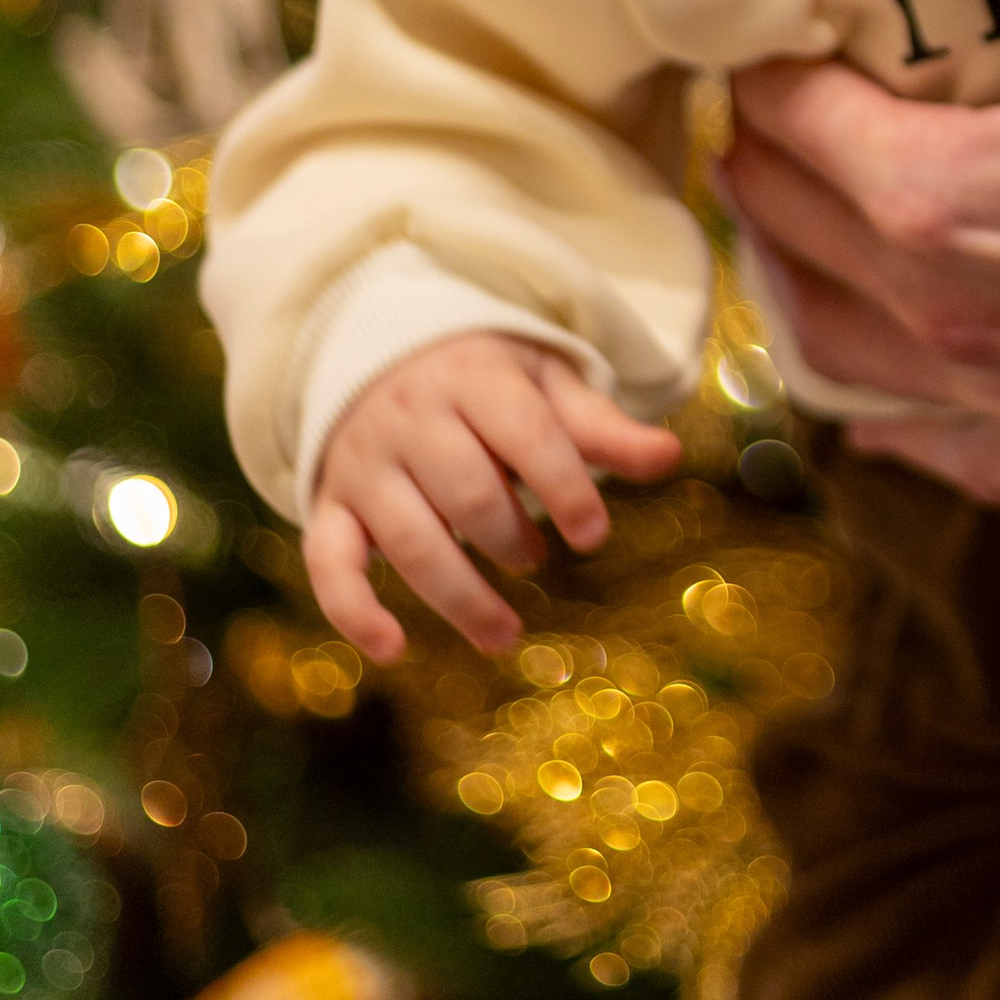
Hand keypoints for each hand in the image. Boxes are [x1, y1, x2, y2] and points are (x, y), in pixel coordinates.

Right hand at [307, 331, 679, 663]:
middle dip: (511, 540)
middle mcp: (410, 417)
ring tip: (505, 632)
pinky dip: (353, 610)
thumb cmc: (485, 380)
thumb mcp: (545, 386)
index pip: (524, 432)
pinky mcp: (331, 504)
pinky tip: (392, 649)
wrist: (383, 350)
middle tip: (539, 560)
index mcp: (473, 378)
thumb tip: (671, 456)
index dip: (564, 486)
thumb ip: (601, 427)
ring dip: (460, 595)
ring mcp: (364, 463)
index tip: (595, 535)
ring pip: (408, 539)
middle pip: (467, 493)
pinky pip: (328, 561)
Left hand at [721, 0, 999, 503]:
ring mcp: (990, 402)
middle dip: (769, 149)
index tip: (789, 24)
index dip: (768, 57)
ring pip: (818, 338)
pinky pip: (915, 438)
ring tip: (822, 200)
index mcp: (936, 196)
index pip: (778, 116)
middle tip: (804, 92)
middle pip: (777, 222)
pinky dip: (878, 390)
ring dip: (799, 261)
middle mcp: (937, 316)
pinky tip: (891, 345)